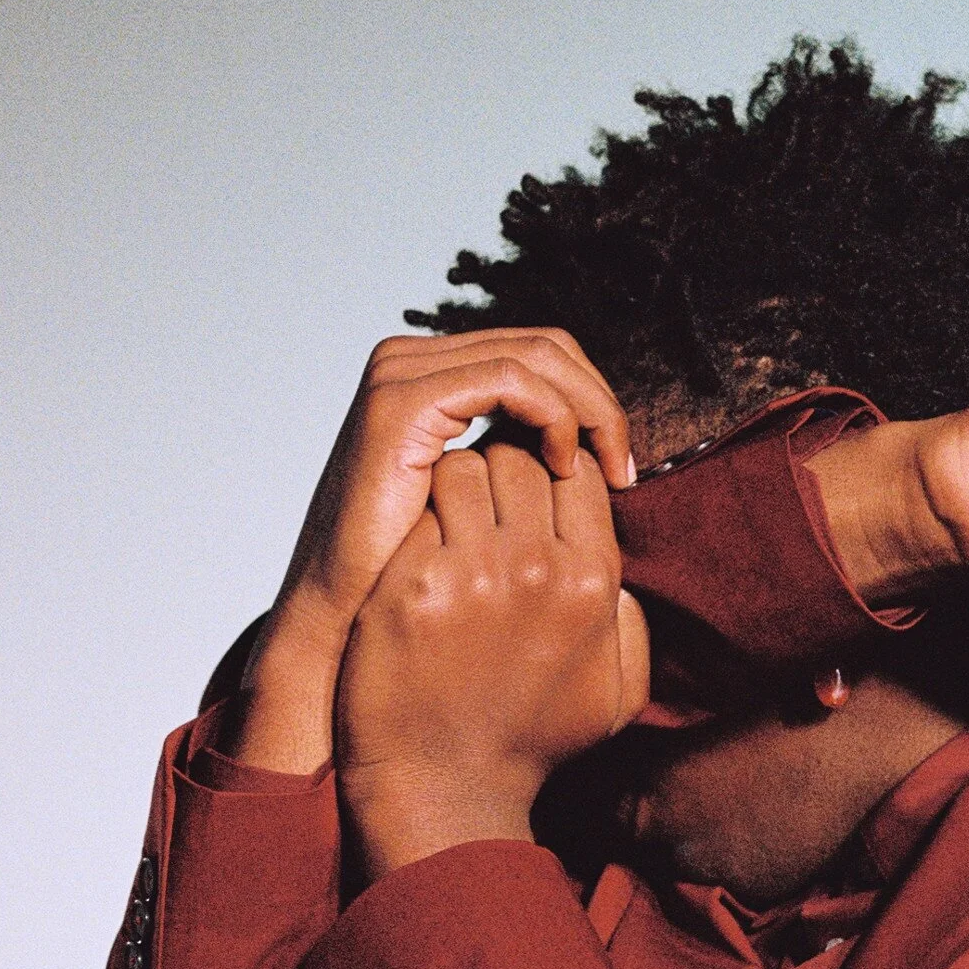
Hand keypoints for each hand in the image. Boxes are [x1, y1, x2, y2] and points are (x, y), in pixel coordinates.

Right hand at [224, 329, 633, 770]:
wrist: (343, 623)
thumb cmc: (412, 585)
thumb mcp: (479, 510)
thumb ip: (519, 467)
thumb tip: (593, 452)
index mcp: (432, 379)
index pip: (541, 359)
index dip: (593, 403)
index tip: (620, 470)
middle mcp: (413, 362)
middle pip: (546, 345)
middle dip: (600, 403)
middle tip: (624, 469)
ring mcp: (403, 375)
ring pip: (538, 356)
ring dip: (588, 411)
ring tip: (606, 472)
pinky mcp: (404, 401)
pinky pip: (512, 380)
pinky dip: (555, 415)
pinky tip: (563, 469)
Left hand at [336, 445, 649, 881]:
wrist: (446, 792)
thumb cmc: (528, 743)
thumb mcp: (617, 693)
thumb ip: (630, 623)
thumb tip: (618, 573)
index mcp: (593, 583)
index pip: (578, 471)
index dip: (550, 471)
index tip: (525, 497)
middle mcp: (540, 569)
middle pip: (521, 457)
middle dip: (500, 470)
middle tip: (479, 505)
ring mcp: (472, 574)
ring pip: (465, 467)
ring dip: (454, 488)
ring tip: (445, 525)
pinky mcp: (411, 585)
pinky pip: (419, 509)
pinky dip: (416, 518)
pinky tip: (412, 553)